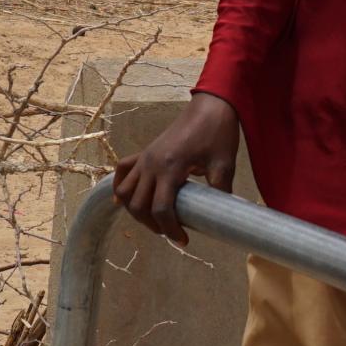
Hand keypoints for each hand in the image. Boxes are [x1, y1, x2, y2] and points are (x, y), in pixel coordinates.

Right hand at [112, 93, 239, 245]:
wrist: (210, 105)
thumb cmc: (218, 132)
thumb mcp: (224, 164)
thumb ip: (220, 192)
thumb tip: (223, 217)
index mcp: (171, 167)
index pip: (161, 209)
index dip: (170, 230)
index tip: (183, 241)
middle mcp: (151, 164)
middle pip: (138, 206)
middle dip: (153, 225)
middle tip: (172, 232)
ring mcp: (145, 157)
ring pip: (125, 192)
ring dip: (135, 210)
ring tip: (155, 218)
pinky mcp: (144, 152)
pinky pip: (122, 172)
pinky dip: (121, 187)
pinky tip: (128, 200)